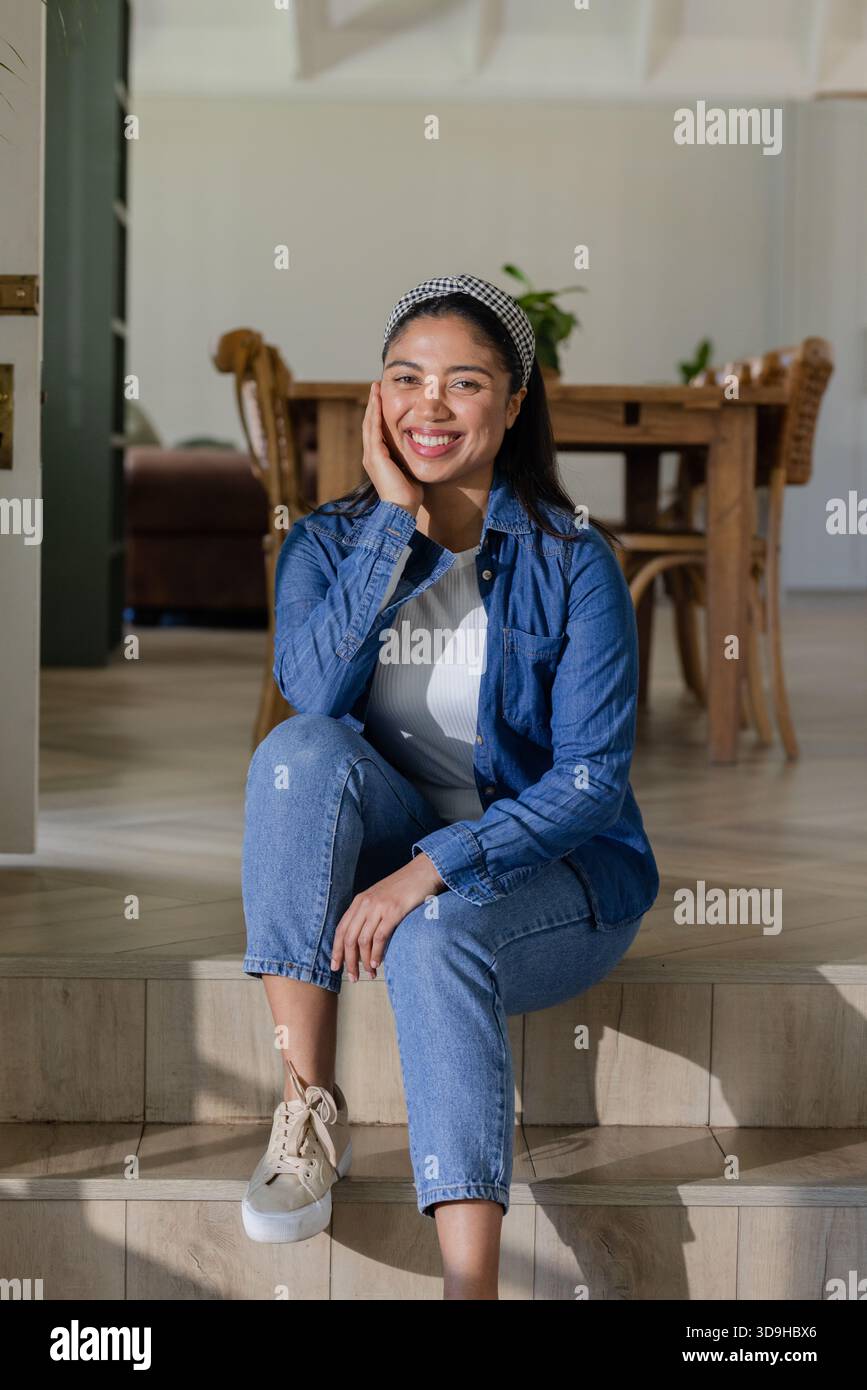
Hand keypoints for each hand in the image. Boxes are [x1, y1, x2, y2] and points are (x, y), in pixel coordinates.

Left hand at [330, 853, 444, 981]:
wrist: (423, 872)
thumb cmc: (404, 888)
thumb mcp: (380, 898)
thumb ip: (370, 914)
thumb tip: (363, 941)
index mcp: (359, 901)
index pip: (341, 929)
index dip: (336, 950)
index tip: (335, 967)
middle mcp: (365, 904)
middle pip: (349, 938)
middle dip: (348, 961)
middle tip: (353, 977)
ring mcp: (379, 907)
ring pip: (363, 940)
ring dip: (363, 961)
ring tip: (369, 974)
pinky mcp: (394, 911)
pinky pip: (379, 937)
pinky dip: (376, 953)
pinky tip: (377, 962)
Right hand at [362, 381, 423, 515]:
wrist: (401, 510)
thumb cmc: (409, 496)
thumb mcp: (409, 471)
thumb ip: (410, 460)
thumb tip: (423, 452)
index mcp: (378, 459)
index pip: (377, 431)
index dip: (379, 414)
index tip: (383, 399)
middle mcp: (371, 455)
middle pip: (370, 423)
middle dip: (374, 404)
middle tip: (376, 387)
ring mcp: (371, 455)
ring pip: (370, 423)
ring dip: (373, 404)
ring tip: (375, 388)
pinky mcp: (376, 456)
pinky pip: (374, 429)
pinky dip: (375, 414)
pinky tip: (378, 401)